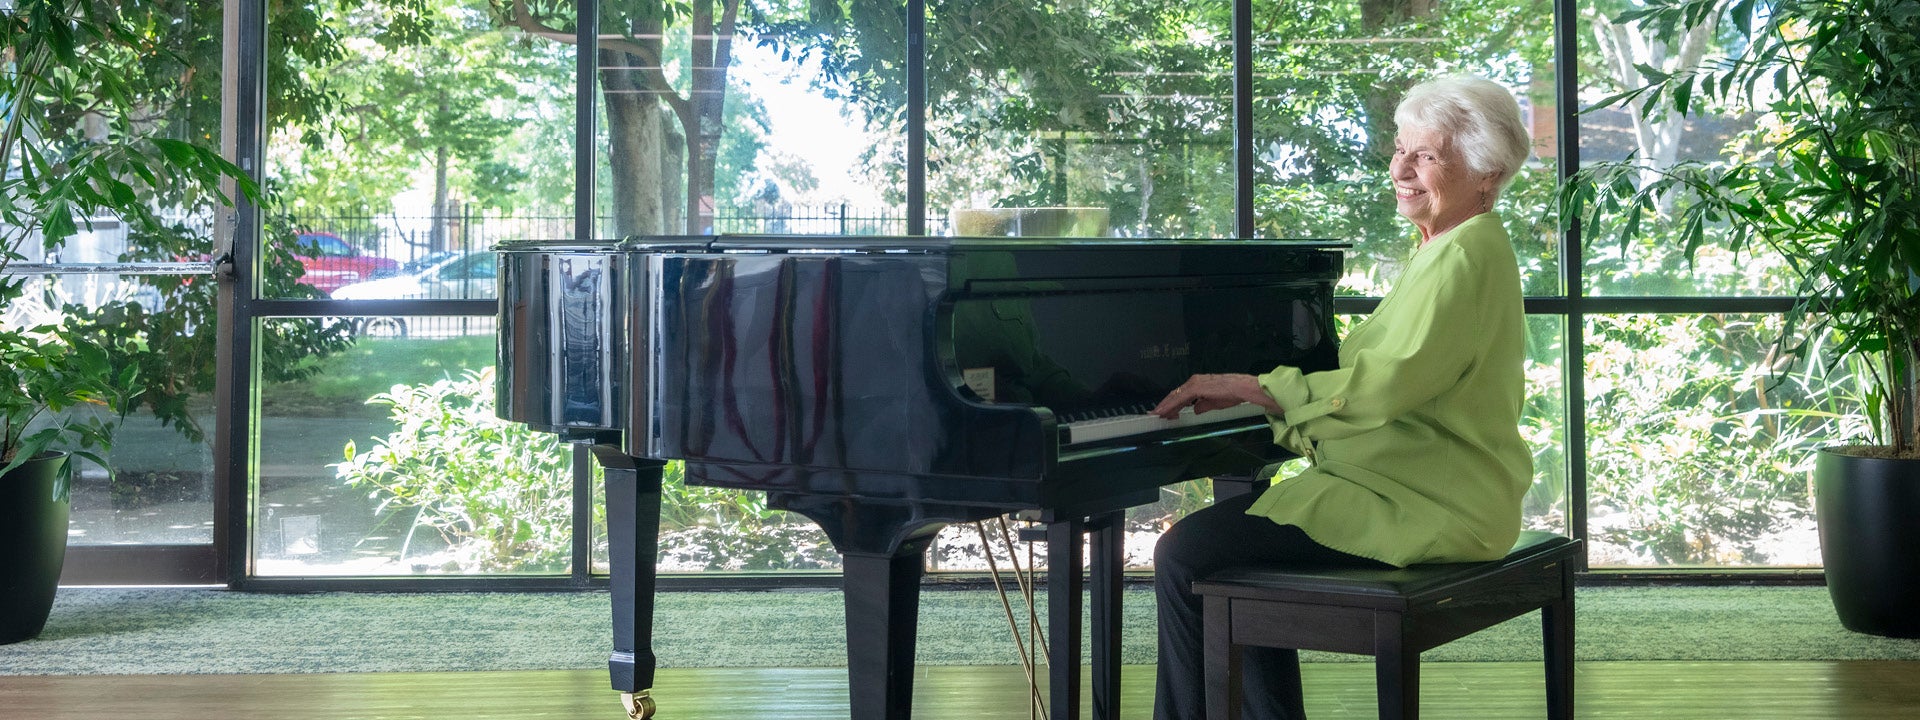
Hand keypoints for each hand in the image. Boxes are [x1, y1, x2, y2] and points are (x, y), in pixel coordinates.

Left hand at [1150, 373, 1281, 418]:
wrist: (1240, 389)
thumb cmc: (1231, 394)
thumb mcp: (1214, 402)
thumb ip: (1203, 405)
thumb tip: (1195, 410)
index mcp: (1198, 384)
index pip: (1181, 394)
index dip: (1171, 403)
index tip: (1164, 412)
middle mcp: (1193, 381)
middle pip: (1175, 395)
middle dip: (1165, 405)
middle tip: (1156, 414)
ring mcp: (1193, 384)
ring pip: (1175, 396)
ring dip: (1165, 406)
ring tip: (1157, 415)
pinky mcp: (1195, 388)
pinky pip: (1179, 399)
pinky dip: (1170, 405)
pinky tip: (1164, 412)